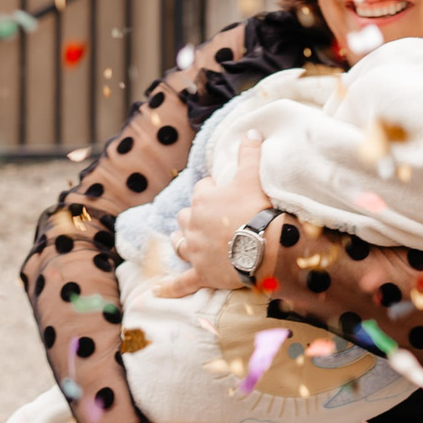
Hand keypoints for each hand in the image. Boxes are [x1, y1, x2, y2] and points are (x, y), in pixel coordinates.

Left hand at [158, 134, 272, 297]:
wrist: (264, 246)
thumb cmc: (258, 210)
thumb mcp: (254, 177)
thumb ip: (249, 153)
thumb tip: (250, 131)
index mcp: (203, 199)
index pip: (203, 189)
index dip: (215, 191)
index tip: (228, 194)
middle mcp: (193, 224)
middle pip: (187, 216)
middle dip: (195, 216)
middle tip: (212, 219)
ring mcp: (196, 250)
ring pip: (180, 243)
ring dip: (181, 240)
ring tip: (185, 240)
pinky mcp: (202, 273)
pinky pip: (182, 282)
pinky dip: (170, 287)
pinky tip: (158, 291)